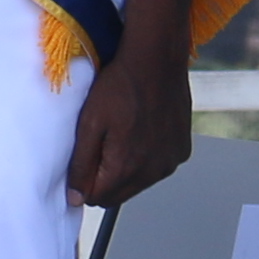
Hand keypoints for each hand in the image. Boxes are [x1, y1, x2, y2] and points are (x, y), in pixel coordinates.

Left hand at [68, 49, 193, 211]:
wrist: (157, 60)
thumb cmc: (121, 85)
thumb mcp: (89, 123)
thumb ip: (81, 165)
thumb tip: (76, 197)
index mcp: (127, 167)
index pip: (98, 199)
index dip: (84, 183)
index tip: (81, 162)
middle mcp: (154, 171)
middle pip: (119, 195)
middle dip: (104, 178)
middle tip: (99, 144)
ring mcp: (171, 161)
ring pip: (139, 182)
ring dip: (126, 168)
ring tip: (121, 134)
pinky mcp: (182, 150)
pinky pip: (157, 166)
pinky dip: (146, 156)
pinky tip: (140, 131)